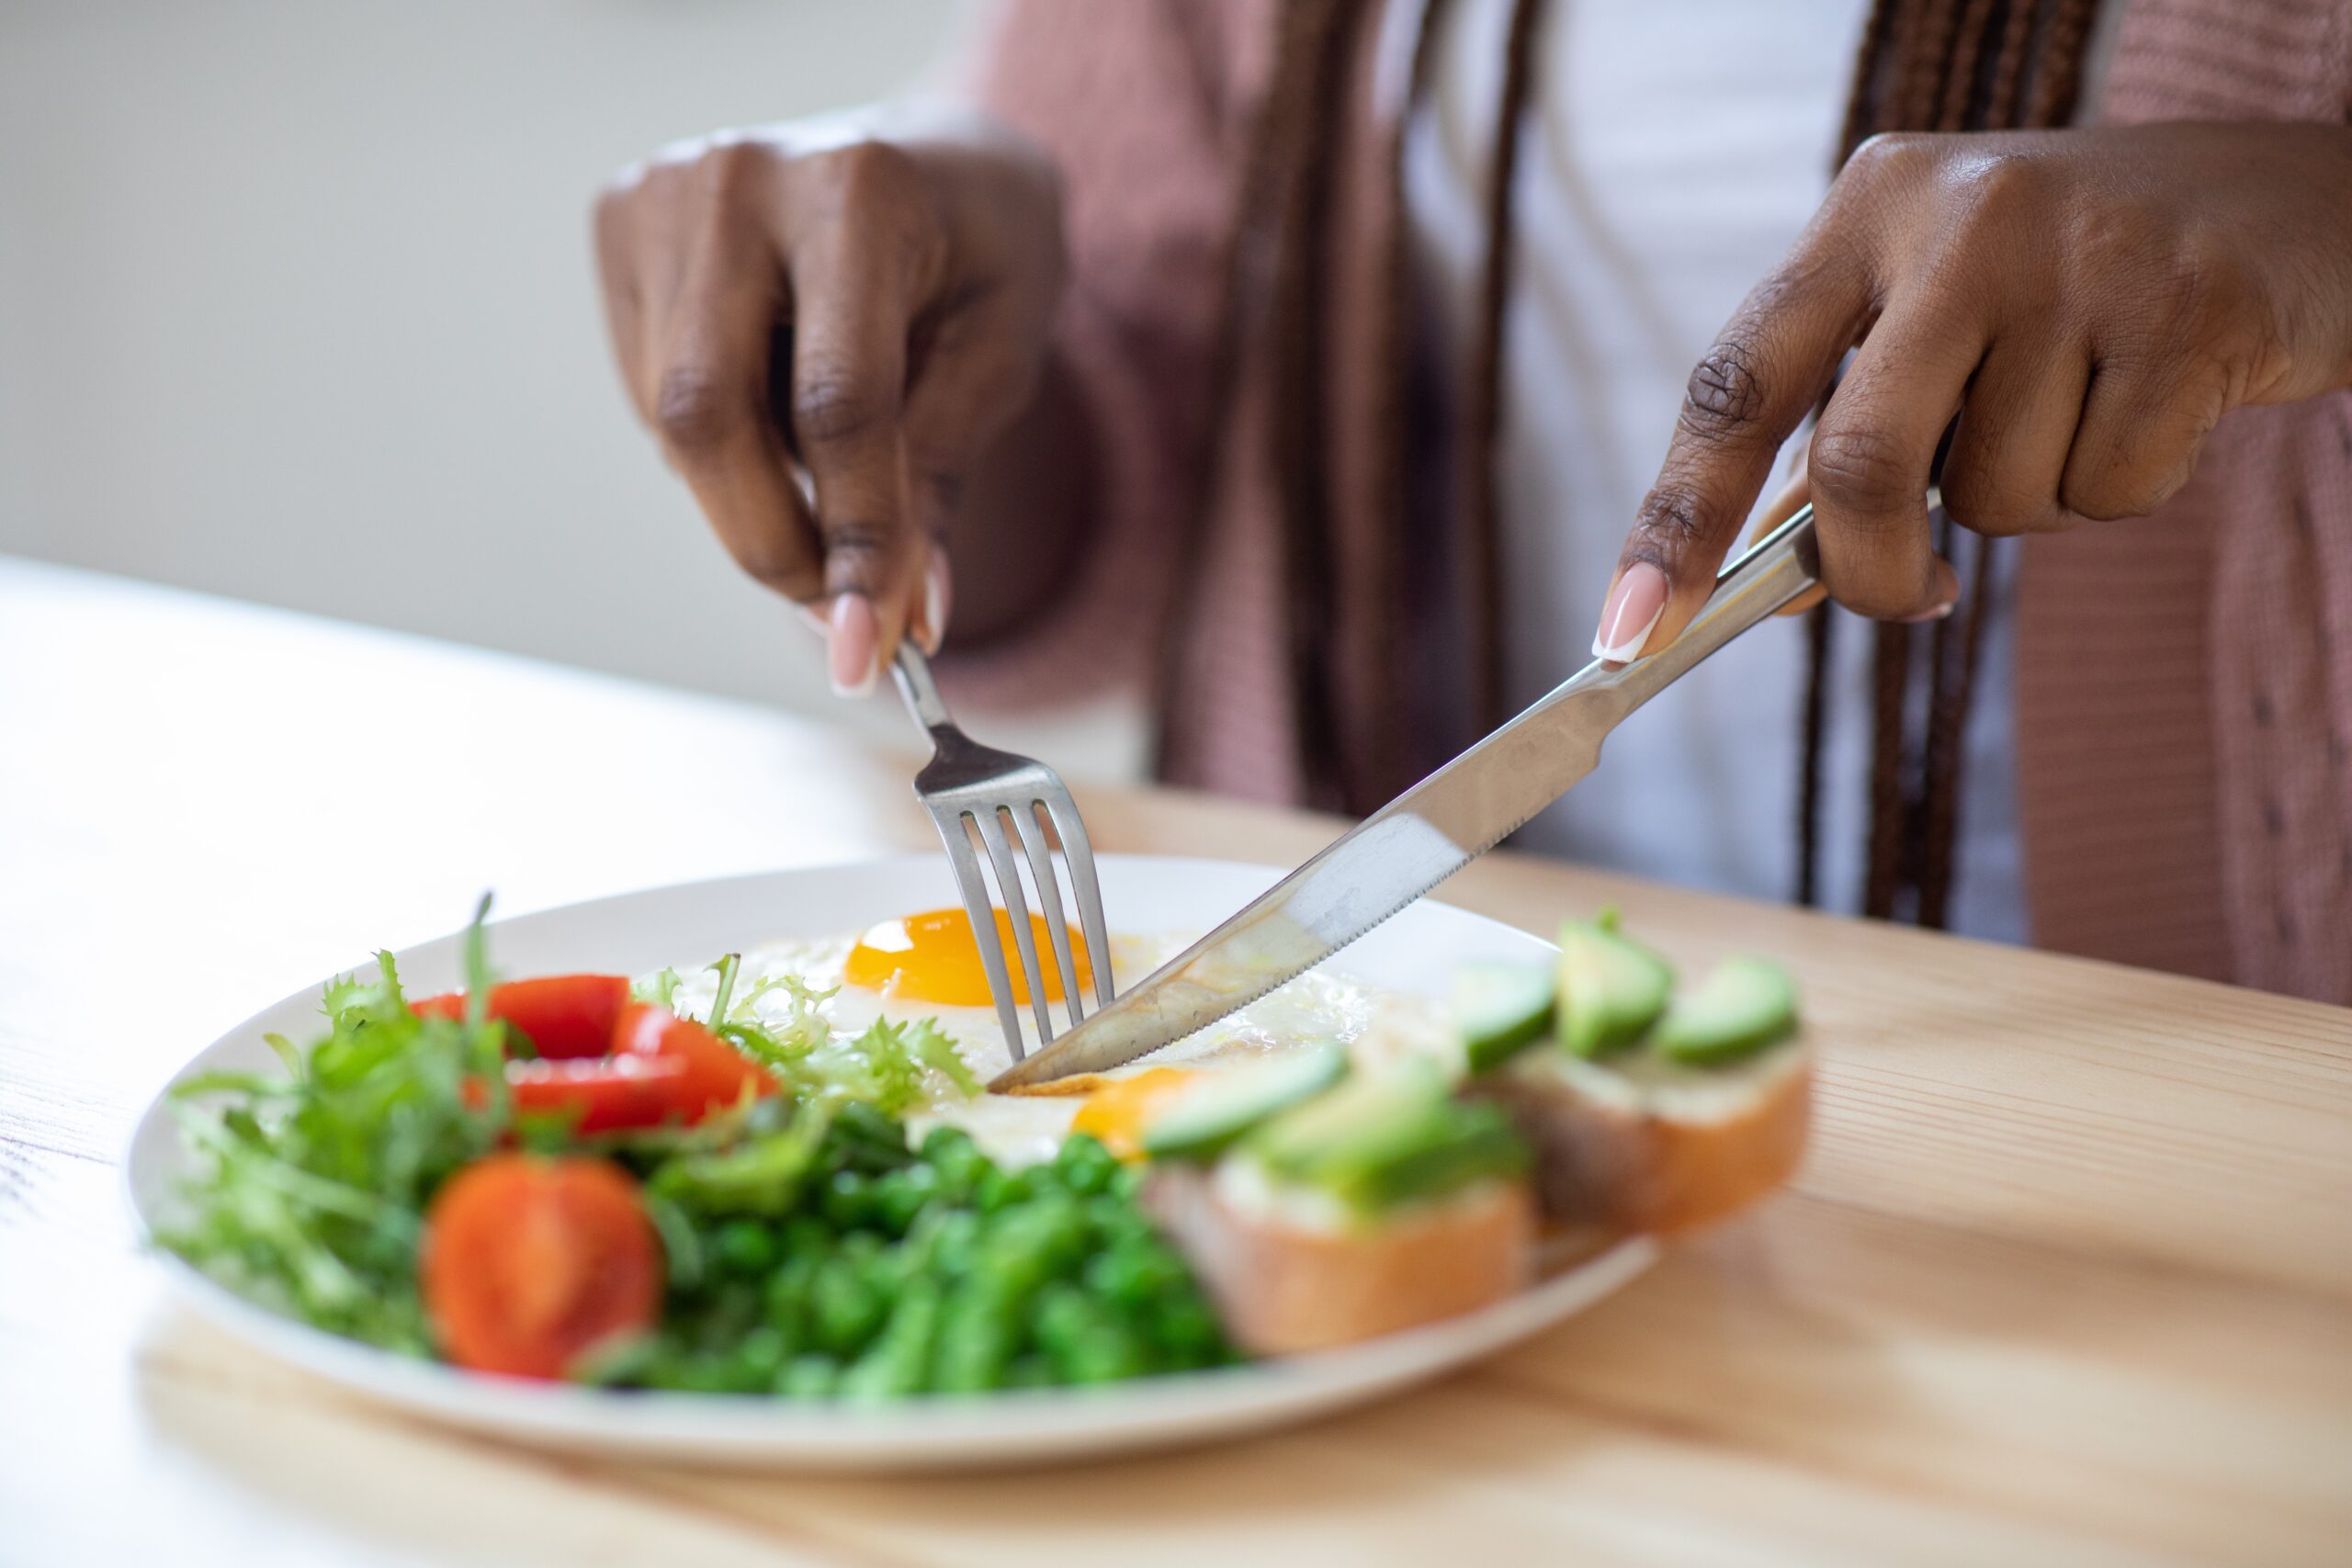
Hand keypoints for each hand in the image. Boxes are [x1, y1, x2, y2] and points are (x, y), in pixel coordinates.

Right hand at [595, 106, 1066, 693]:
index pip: (838, 400)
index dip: (852, 536)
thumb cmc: (982, 255)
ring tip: (834, 456)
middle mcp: (739, 176)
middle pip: (710, 416)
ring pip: (674, 423)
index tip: (870, 646)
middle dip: (770, 543)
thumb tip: (901, 620)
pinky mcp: (618, 222)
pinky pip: (651, 396)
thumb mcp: (1001, 359)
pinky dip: (720, 442)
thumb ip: (939, 484)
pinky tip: (777, 397)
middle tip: (836, 615)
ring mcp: (662, 192)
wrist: (935, 157)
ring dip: (754, 489)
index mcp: (859, 189)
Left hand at [1593, 123, 2351, 660]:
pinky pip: (2105, 490)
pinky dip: (2119, 491)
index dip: (1675, 519)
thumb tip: (1757, 577)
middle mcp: (1956, 217)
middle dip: (1872, 570)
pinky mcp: (2186, 312)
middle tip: (1914, 597)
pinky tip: (2158, 405)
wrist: (2286, 204)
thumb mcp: (1937, 320)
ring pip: (1993, 495)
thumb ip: (1844, 426)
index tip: (1628, 631)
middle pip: (1859, 463)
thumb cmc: (2068, 287)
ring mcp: (2075, 257)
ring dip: (2028, 507)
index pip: (1734, 385)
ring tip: (2081, 410)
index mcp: (1864, 211)